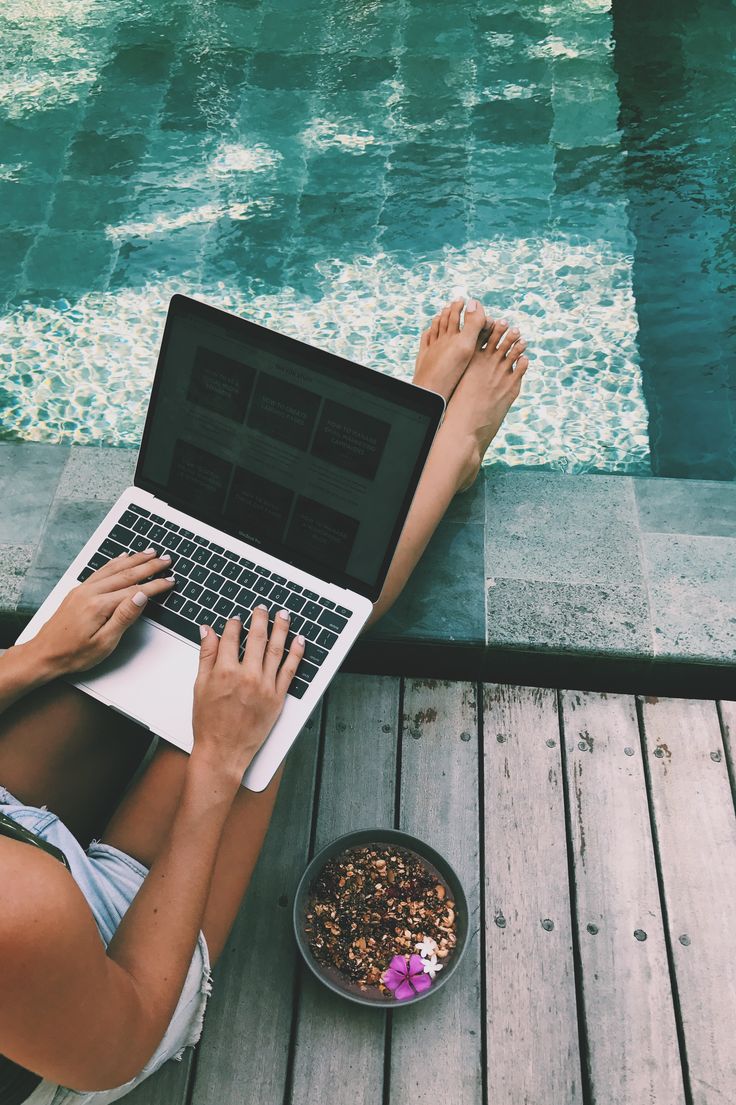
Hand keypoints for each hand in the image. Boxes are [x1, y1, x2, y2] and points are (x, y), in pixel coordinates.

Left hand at [29, 549, 175, 676]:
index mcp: (99, 605)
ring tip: (150, 552)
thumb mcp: (104, 643)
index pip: (135, 590)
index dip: (155, 585)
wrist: (43, 655)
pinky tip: (122, 557)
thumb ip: (124, 617)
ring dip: (134, 559)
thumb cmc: (73, 654)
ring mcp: (83, 590)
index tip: (170, 580)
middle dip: (149, 565)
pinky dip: (114, 562)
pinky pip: (100, 571)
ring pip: (113, 569)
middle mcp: (90, 592)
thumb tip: (141, 596)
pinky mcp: (78, 592)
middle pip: (126, 574)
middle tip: (166, 559)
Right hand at [192, 605, 304, 780]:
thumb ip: (206, 656)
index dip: (234, 624)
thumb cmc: (209, 723)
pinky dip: (296, 653)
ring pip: (276, 649)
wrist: (223, 751)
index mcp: (225, 671)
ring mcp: (265, 686)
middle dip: (260, 619)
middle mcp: (247, 676)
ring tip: (283, 615)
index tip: (236, 618)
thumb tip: (207, 631)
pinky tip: (299, 640)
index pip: (232, 638)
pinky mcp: (278, 698)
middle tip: (262, 608)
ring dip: (281, 629)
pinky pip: (290, 670)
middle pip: (257, 638)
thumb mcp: (200, 686)